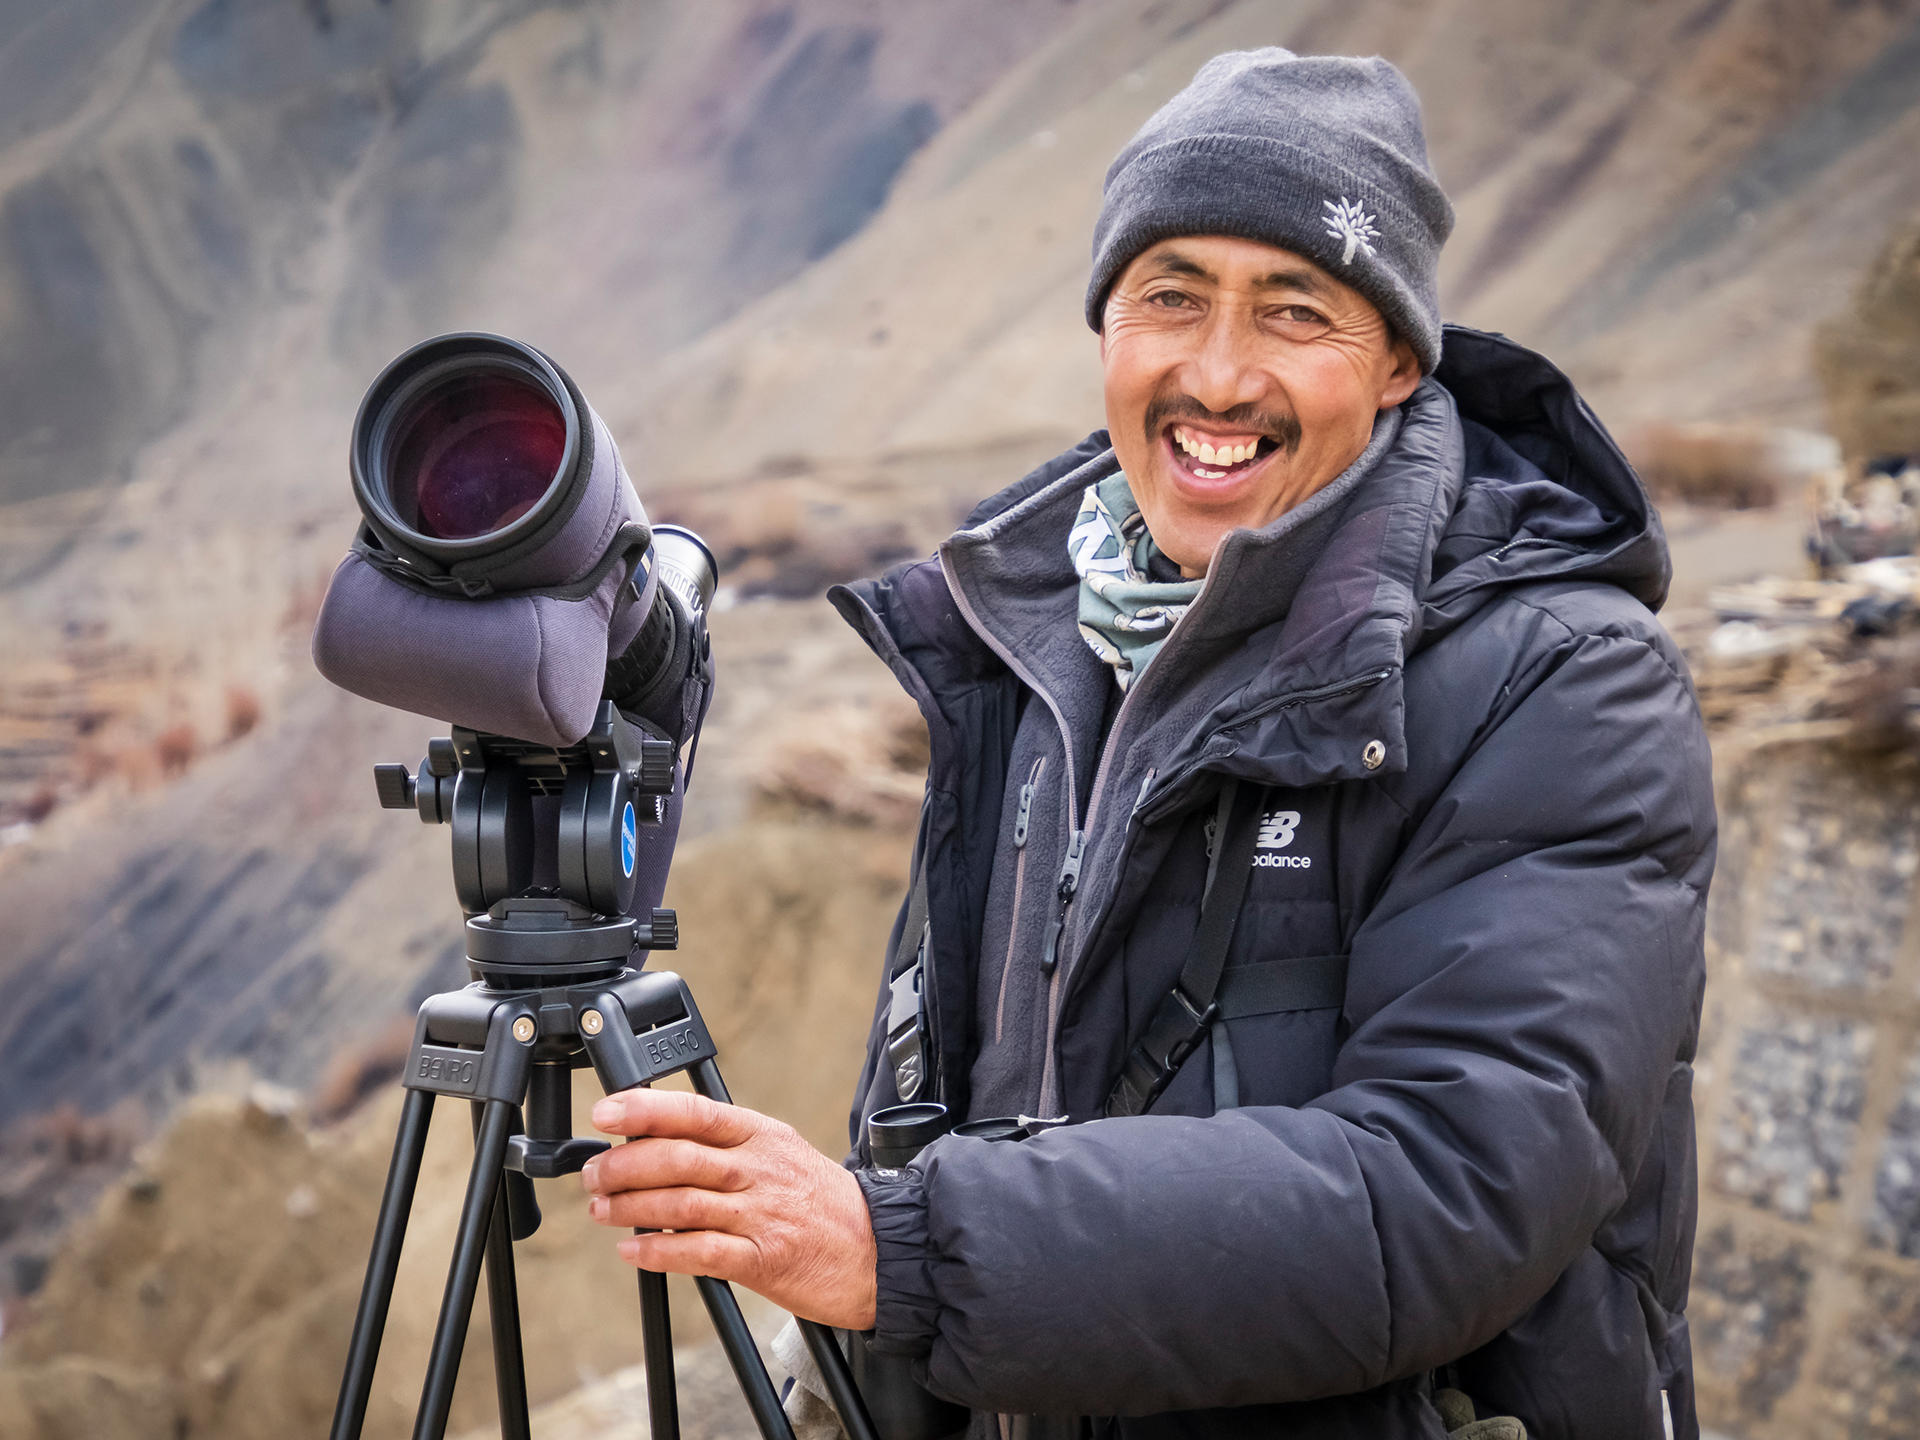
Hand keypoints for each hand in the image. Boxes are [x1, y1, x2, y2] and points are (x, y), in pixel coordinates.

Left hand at [580, 1087, 877, 1329]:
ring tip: (602, 1210)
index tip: (606, 1113)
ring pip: (682, 1203)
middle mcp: (760, 1170)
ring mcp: (762, 1215)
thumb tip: (663, 1143)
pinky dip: (659, 1252)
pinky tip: (634, 1251)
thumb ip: (731, 1148)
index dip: (646, 1110)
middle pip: (679, 1158)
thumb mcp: (784, 1154)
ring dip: (631, 1207)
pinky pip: (700, 1253)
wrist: (883, 1252)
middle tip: (594, 1175)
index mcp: (764, 1136)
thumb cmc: (826, 1204)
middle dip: (624, 1165)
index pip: (697, 1113)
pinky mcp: (764, 1261)